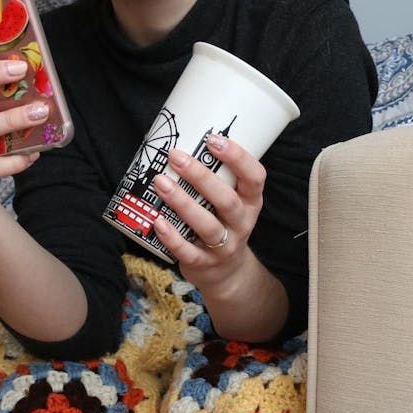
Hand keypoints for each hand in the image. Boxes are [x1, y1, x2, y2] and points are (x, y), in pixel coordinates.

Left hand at [150, 134, 265, 290]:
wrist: (227, 272)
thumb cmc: (223, 222)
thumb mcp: (232, 200)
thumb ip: (216, 176)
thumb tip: (184, 139)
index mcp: (251, 202)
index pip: (255, 177)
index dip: (237, 157)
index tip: (213, 139)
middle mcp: (242, 223)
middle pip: (226, 200)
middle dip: (201, 177)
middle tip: (176, 156)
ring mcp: (225, 246)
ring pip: (207, 225)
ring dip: (183, 203)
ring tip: (160, 183)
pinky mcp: (205, 263)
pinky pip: (188, 251)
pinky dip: (172, 237)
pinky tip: (157, 221)